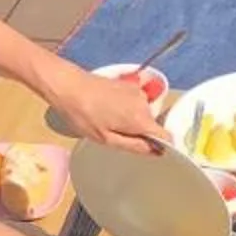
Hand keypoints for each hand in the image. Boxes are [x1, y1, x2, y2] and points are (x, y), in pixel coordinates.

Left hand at [51, 63, 166, 153]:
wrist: (69, 86)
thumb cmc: (84, 115)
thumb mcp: (107, 139)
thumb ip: (135, 146)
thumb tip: (156, 151)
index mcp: (141, 119)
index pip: (167, 136)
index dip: (160, 146)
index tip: (147, 150)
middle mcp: (145, 103)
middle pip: (152, 125)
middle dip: (139, 133)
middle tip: (115, 135)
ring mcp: (137, 91)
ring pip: (143, 114)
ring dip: (131, 120)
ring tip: (107, 120)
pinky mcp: (129, 84)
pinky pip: (135, 103)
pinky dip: (126, 108)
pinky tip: (106, 109)